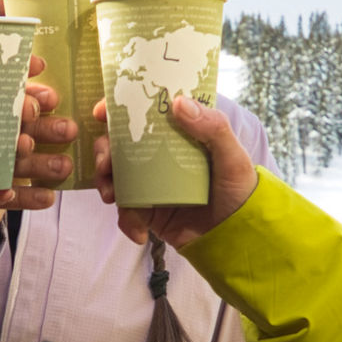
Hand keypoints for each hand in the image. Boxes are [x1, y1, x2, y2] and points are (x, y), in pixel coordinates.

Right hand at [94, 96, 256, 246]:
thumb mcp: (233, 157)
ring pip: (114, 174)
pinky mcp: (148, 210)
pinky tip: (139, 232)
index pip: (145, 112)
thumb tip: (178, 102)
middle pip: (119, 142)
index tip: (101, 111)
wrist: (237, 239)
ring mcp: (151, 182)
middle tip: (105, 163)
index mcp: (179, 134)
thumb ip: (213, 128)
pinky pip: (125, 211)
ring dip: (105, 182)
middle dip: (103, 150)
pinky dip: (125, 221)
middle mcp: (161, 155)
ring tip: (111, 196)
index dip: (118, 107)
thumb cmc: (240, 192)